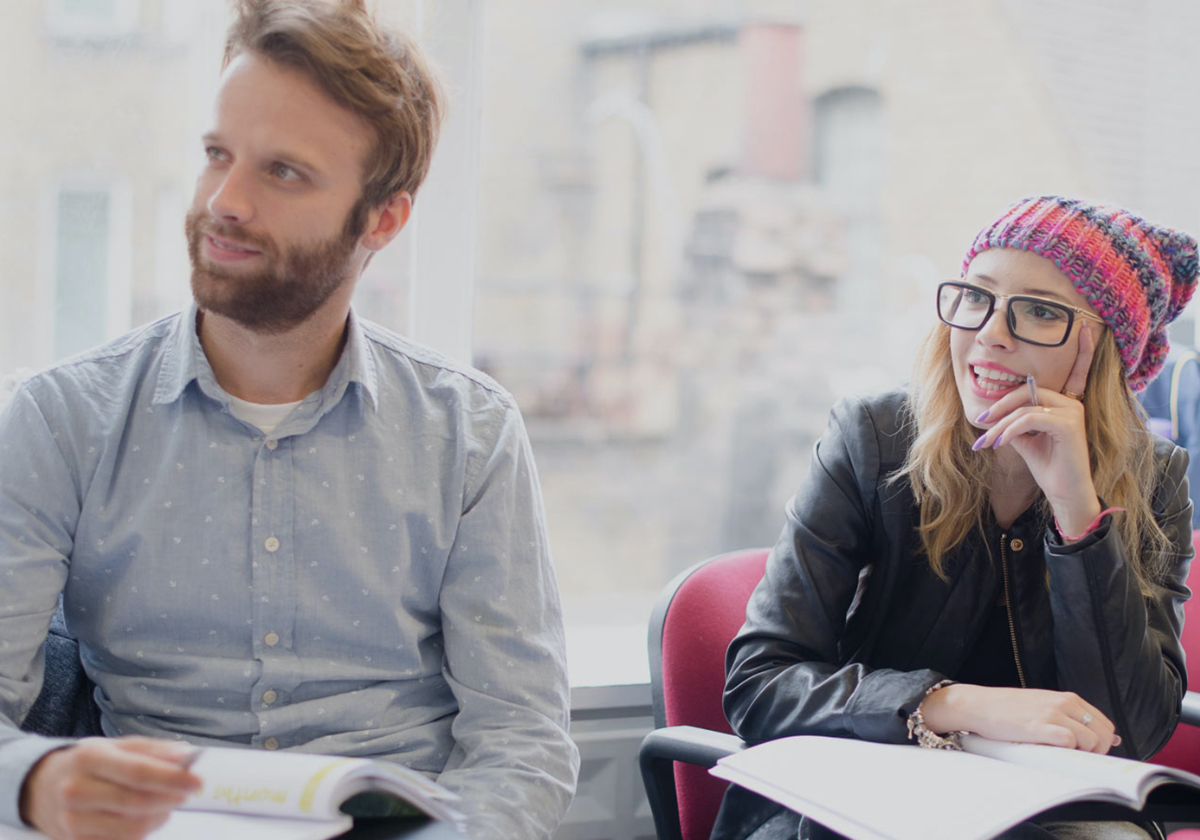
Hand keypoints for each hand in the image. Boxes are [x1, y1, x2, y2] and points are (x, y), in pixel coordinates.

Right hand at [19, 737, 200, 839]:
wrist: (41, 787)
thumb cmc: (89, 763)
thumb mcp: (117, 746)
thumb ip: (153, 749)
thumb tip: (186, 755)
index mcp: (89, 758)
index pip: (138, 772)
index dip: (172, 779)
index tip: (198, 781)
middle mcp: (76, 790)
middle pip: (137, 803)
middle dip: (170, 799)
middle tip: (187, 792)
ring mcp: (72, 821)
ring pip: (133, 829)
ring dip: (159, 817)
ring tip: (166, 804)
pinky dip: (143, 831)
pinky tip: (145, 817)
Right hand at [920, 684, 1119, 753]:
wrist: (979, 705)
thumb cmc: (1009, 709)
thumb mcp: (1044, 706)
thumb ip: (1073, 718)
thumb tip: (1111, 737)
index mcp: (1067, 698)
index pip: (1104, 723)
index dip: (1101, 742)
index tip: (1086, 752)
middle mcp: (1064, 703)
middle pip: (1103, 732)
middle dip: (1096, 751)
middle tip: (1076, 757)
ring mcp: (1053, 714)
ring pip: (1091, 739)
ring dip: (1082, 753)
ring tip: (1062, 755)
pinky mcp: (1040, 726)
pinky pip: (1070, 741)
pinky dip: (1067, 751)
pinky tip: (1052, 752)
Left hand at [971, 321, 1101, 535]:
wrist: (1066, 494)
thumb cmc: (1049, 469)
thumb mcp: (1026, 442)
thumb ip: (1013, 426)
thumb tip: (991, 416)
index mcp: (1062, 406)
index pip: (1028, 393)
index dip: (1003, 402)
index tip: (982, 418)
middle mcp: (1070, 405)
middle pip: (1026, 394)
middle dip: (999, 407)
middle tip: (980, 421)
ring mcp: (1072, 413)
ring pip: (1025, 409)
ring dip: (1001, 425)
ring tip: (988, 440)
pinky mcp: (1069, 425)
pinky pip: (1031, 419)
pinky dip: (1011, 430)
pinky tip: (1000, 442)